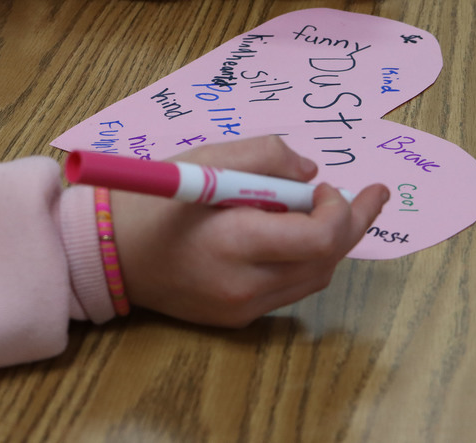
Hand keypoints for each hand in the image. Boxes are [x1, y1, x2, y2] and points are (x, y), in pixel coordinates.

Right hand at [111, 136, 389, 327]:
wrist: (106, 254)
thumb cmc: (153, 200)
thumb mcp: (208, 158)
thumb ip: (267, 156)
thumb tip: (310, 176)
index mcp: (236, 243)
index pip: (320, 239)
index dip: (340, 211)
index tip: (329, 186)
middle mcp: (245, 286)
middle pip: (326, 263)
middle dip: (351, 225)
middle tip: (369, 196)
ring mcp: (241, 309)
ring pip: (313, 279)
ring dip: (329, 244)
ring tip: (326, 210)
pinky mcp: (235, 320)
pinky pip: (288, 290)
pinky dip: (303, 261)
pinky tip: (294, 236)